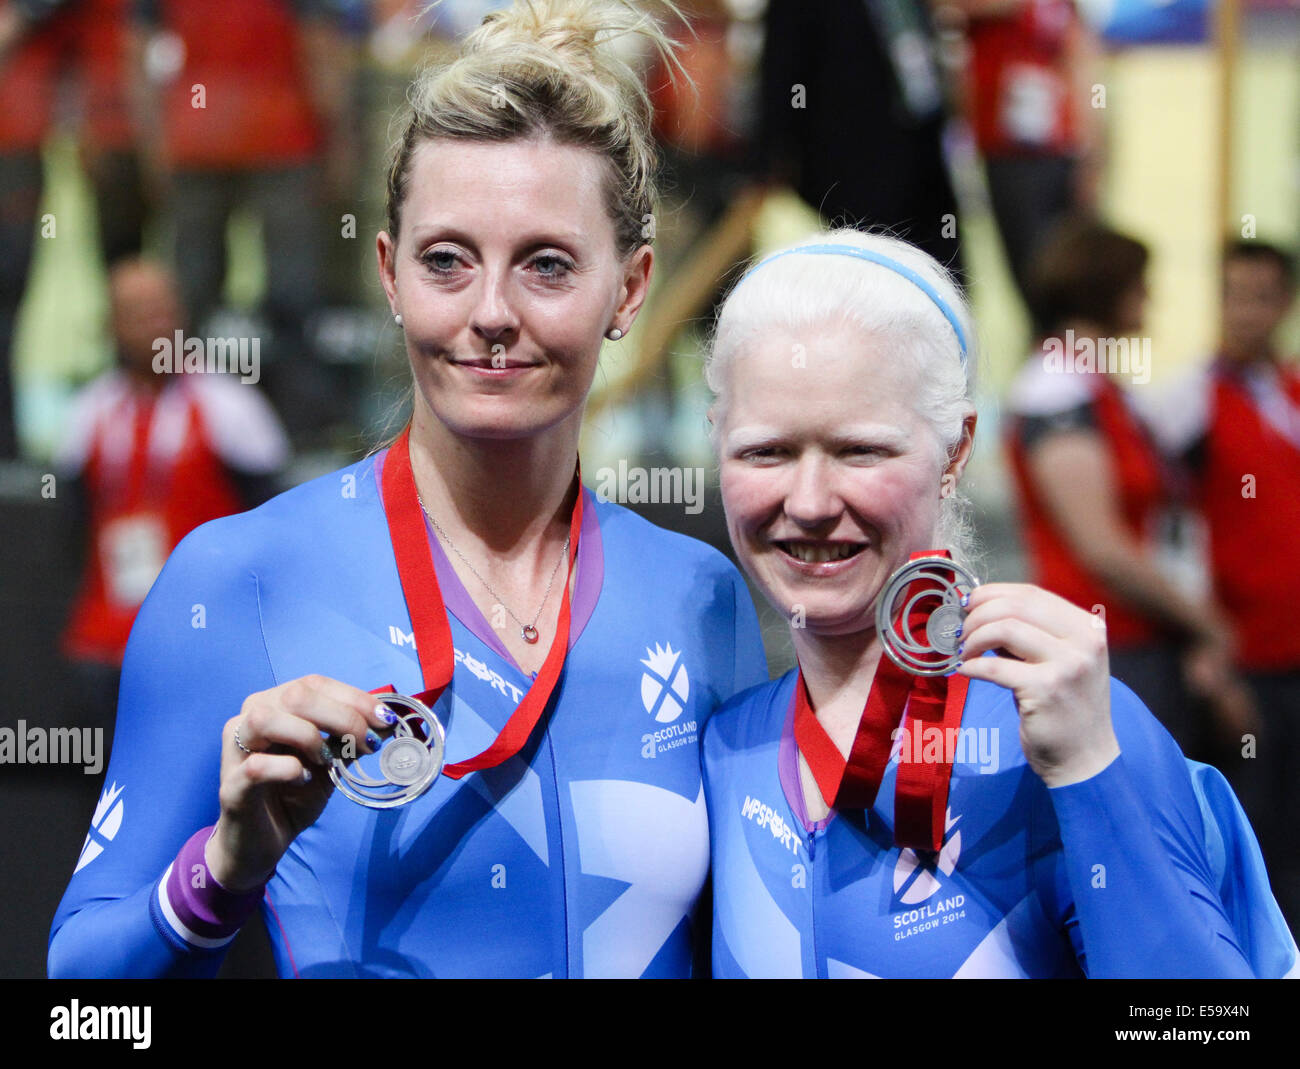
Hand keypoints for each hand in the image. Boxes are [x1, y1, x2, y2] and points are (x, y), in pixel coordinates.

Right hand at [205, 675, 393, 891]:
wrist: (264, 841)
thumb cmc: (295, 795)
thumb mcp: (331, 761)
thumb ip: (350, 738)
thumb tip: (386, 720)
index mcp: (275, 704)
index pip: (314, 684)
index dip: (354, 698)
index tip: (384, 719)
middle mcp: (249, 718)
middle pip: (295, 695)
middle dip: (342, 716)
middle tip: (366, 744)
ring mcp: (235, 750)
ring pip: (265, 719)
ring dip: (308, 736)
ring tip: (326, 761)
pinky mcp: (231, 786)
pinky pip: (257, 765)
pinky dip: (288, 769)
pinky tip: (303, 779)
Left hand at [955, 583, 1119, 786]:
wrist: (1085, 757)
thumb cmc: (1064, 706)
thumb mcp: (1057, 659)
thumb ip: (1029, 633)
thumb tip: (979, 610)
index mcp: (1088, 626)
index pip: (1031, 593)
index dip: (991, 594)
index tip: (968, 604)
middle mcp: (1085, 640)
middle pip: (1015, 606)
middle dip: (977, 615)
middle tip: (960, 632)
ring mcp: (1069, 665)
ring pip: (1004, 629)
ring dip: (973, 638)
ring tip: (964, 653)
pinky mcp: (1047, 690)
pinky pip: (995, 667)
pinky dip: (973, 666)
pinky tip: (966, 671)